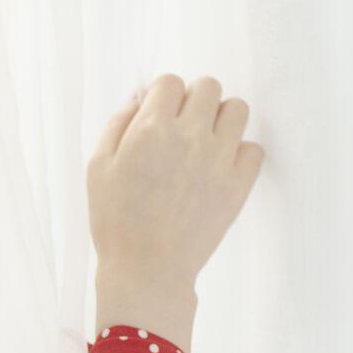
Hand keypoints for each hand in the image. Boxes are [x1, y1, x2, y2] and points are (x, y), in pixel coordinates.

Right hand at [87, 74, 263, 308]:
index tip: (161, 115)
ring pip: (237, 109)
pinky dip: (241, 153)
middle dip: (195, 100)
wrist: (146, 270)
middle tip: (184, 127)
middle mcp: (188, 138)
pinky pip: (254, 148)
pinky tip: (221, 167)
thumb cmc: (116, 221)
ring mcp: (217, 161)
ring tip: (208, 141)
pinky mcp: (237, 186)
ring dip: (222, 118)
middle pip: (208, 86)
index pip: (170, 82)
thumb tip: (141, 95)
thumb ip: (118, 123)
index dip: (163, 96)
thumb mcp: (98, 168)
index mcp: (151, 130)